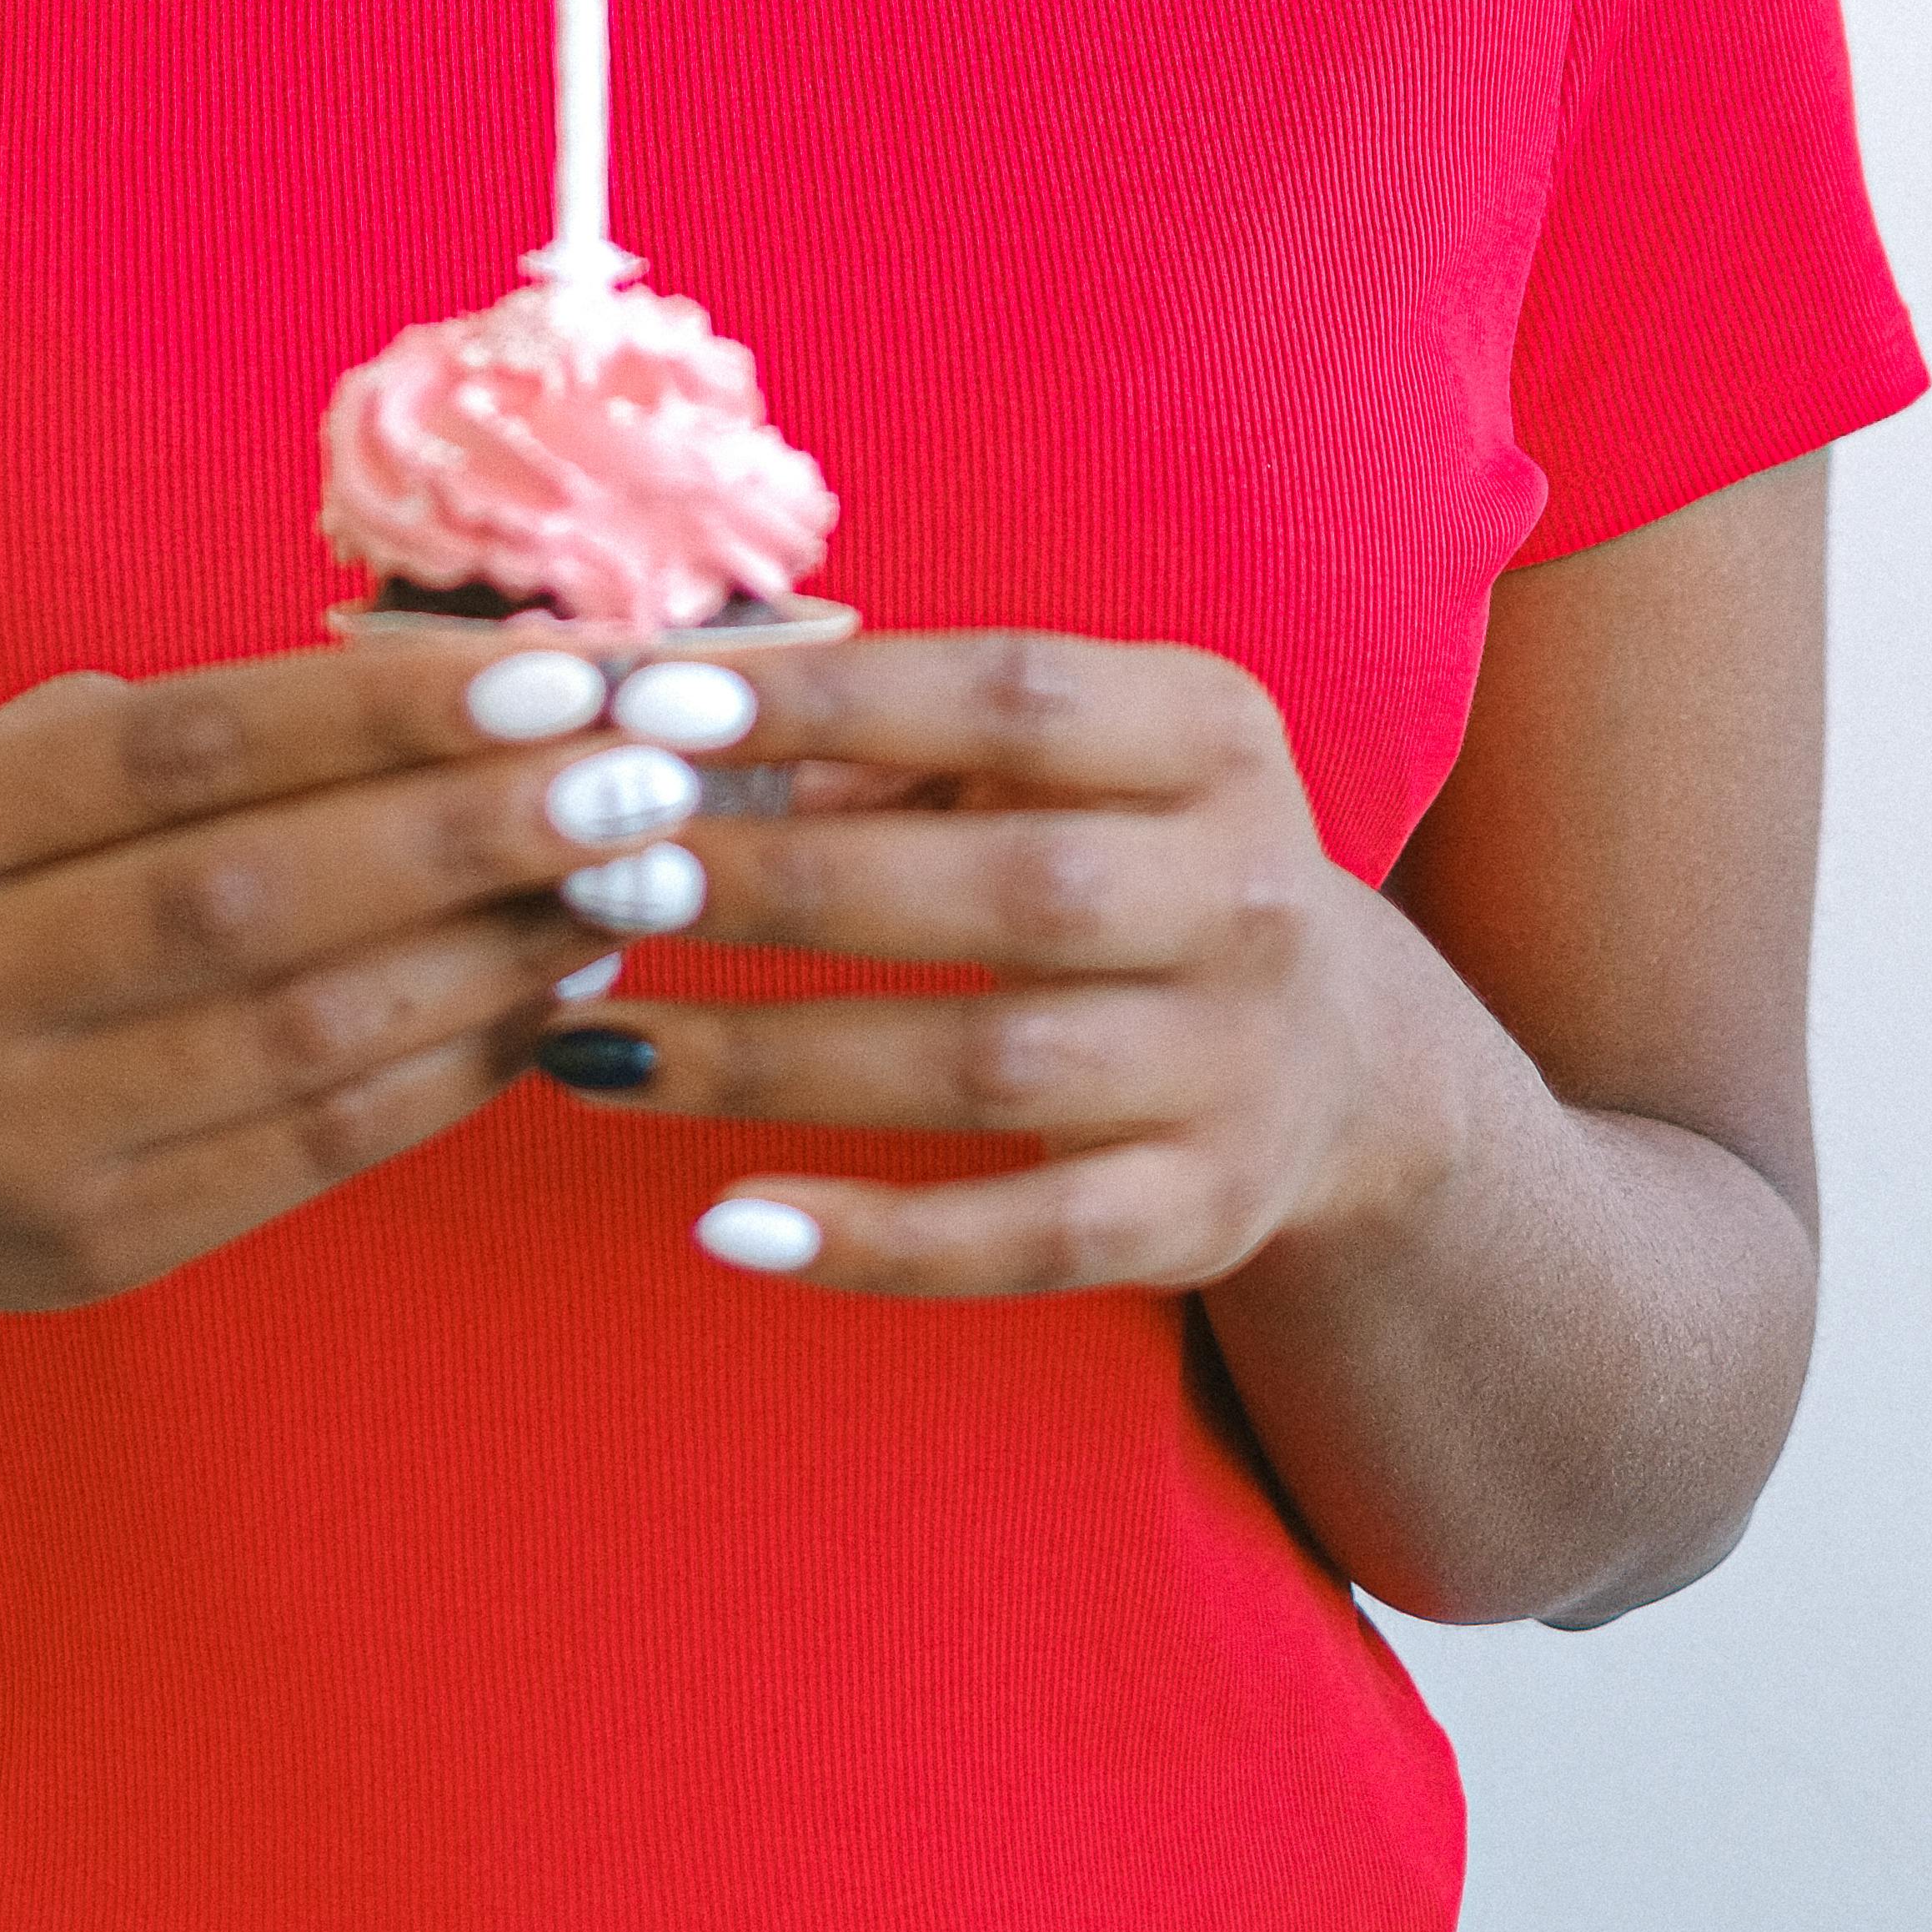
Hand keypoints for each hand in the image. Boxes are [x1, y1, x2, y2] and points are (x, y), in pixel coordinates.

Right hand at [0, 643, 706, 1319]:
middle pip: (254, 897)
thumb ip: (142, 734)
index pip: (181, 747)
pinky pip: (311, 1154)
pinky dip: (451, 1071)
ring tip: (631, 876)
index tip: (551, 678)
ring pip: (304, 1037)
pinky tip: (546, 999)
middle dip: (473, 830)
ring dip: (496, 954)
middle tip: (642, 773)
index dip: (376, 712)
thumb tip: (432, 679)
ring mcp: (15, 1141)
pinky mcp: (87, 1256)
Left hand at [528, 631, 1438, 1297]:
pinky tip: (724, 1222)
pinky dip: (872, 1238)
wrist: (1339, 1055)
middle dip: (780, 882)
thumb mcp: (1061, 760)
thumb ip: (890, 743)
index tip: (650, 708)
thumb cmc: (1122, 853)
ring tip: (591, 1044)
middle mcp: (1250, 893)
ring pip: (987, 1068)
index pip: (1011, 693)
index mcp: (1211, 733)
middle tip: (598, 878)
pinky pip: (1023, 1238)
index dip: (830, 699)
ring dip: (770, 1058)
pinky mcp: (1205, 1213)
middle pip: (999, 886)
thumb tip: (678, 740)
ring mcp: (1235, 1065)